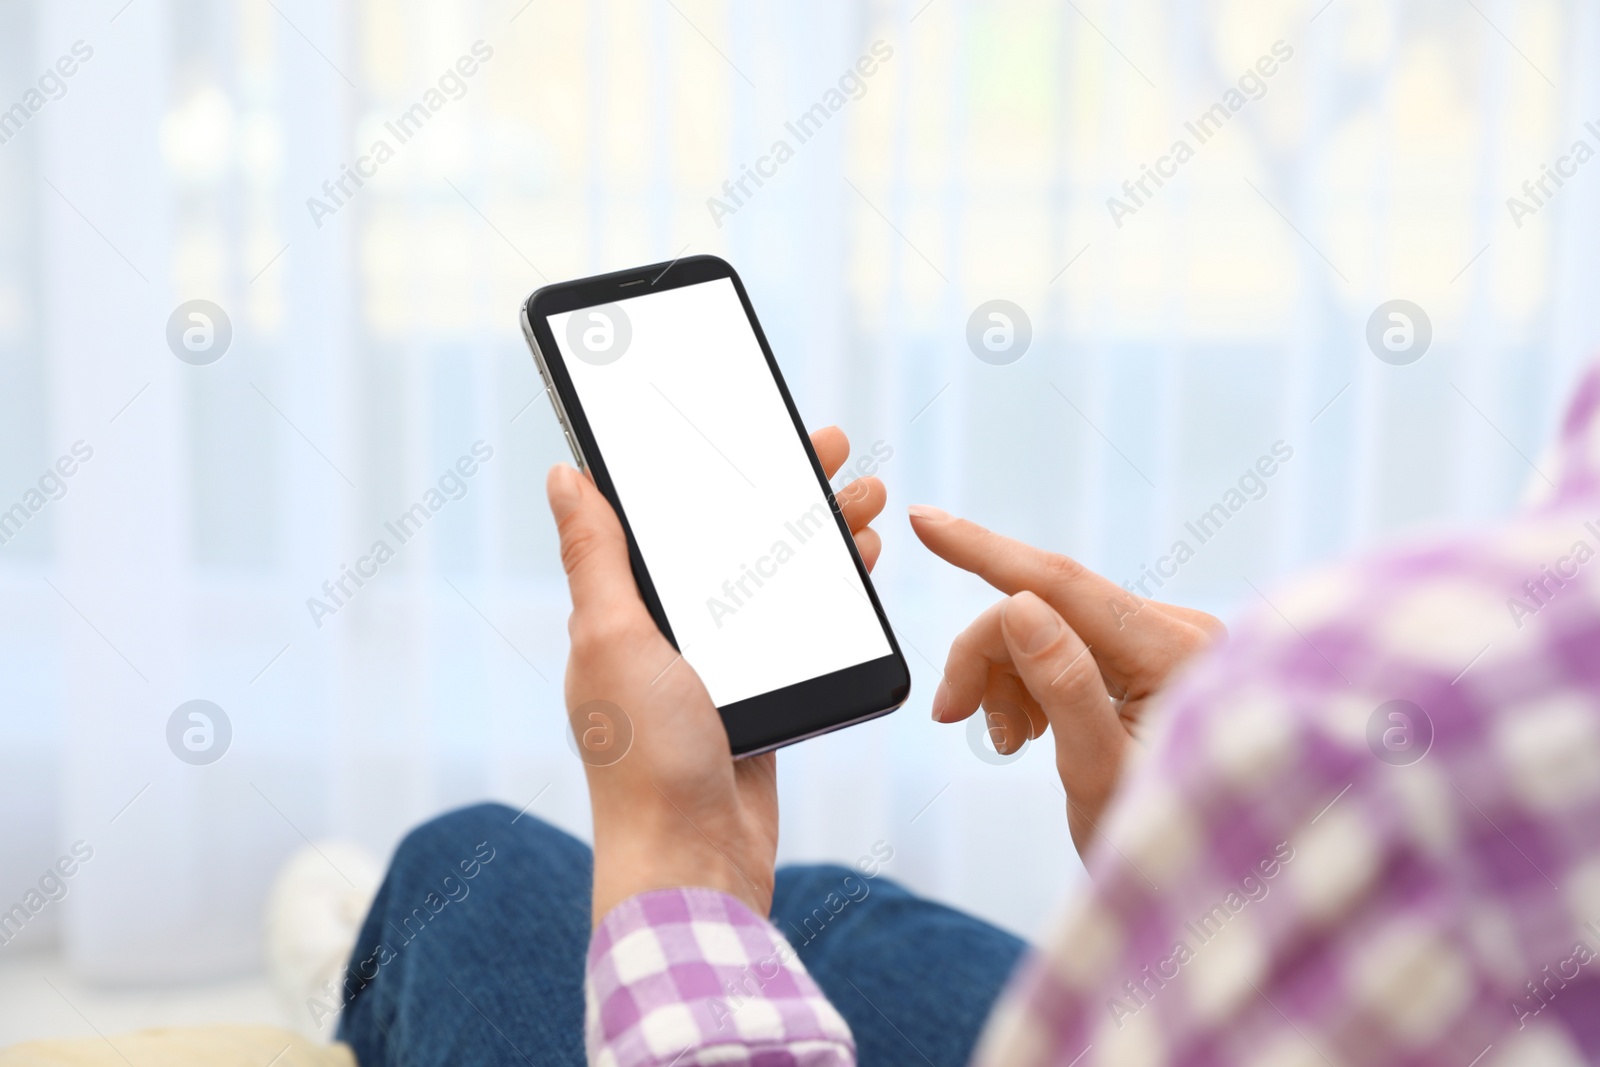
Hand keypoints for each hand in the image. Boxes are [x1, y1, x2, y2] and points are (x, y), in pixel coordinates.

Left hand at [549, 427, 885, 923]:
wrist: (694, 860)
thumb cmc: (643, 756)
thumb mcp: (613, 639)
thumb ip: (597, 557)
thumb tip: (564, 476)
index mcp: (621, 611)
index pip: (667, 516)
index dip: (709, 465)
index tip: (749, 421)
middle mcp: (665, 631)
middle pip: (732, 538)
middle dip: (782, 489)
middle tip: (829, 446)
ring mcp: (716, 665)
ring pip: (773, 578)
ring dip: (817, 535)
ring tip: (864, 498)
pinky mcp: (758, 697)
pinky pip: (798, 627)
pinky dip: (829, 593)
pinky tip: (859, 565)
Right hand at [908, 506, 1222, 855]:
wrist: (1217, 892)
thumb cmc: (1163, 845)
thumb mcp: (1100, 775)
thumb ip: (1065, 687)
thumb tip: (1019, 606)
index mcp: (1180, 655)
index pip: (1064, 584)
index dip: (986, 550)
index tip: (922, 519)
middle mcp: (1183, 634)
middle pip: (1049, 609)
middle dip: (988, 655)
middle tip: (948, 715)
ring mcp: (1174, 647)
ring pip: (1053, 629)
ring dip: (1009, 676)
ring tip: (1003, 740)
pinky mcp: (1160, 665)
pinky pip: (1074, 649)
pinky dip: (1035, 683)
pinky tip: (1028, 730)